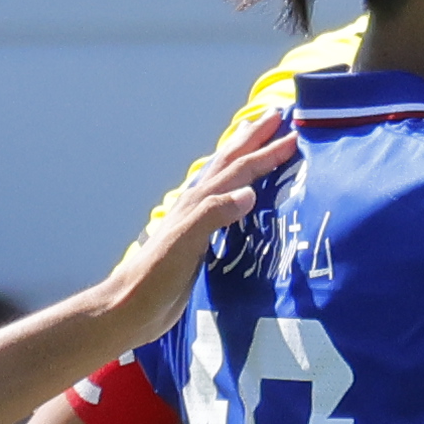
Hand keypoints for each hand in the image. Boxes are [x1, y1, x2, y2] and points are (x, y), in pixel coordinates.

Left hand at [101, 114, 296, 331]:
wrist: (131, 307)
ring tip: (257, 141)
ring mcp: (198, 222)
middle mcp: (198, 206)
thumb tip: (250, 192)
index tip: (293, 135)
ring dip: (243, 157)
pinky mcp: (199, 242)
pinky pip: (225, 205)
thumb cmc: (156, 277)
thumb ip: (214, 215)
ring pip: (225, 178)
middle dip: (253, 139)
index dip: (266, 152)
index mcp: (199, 203)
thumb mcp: (185, 244)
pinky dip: (238, 190)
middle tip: (276, 116)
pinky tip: (242, 196)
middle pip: (230, 162)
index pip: (239, 169)